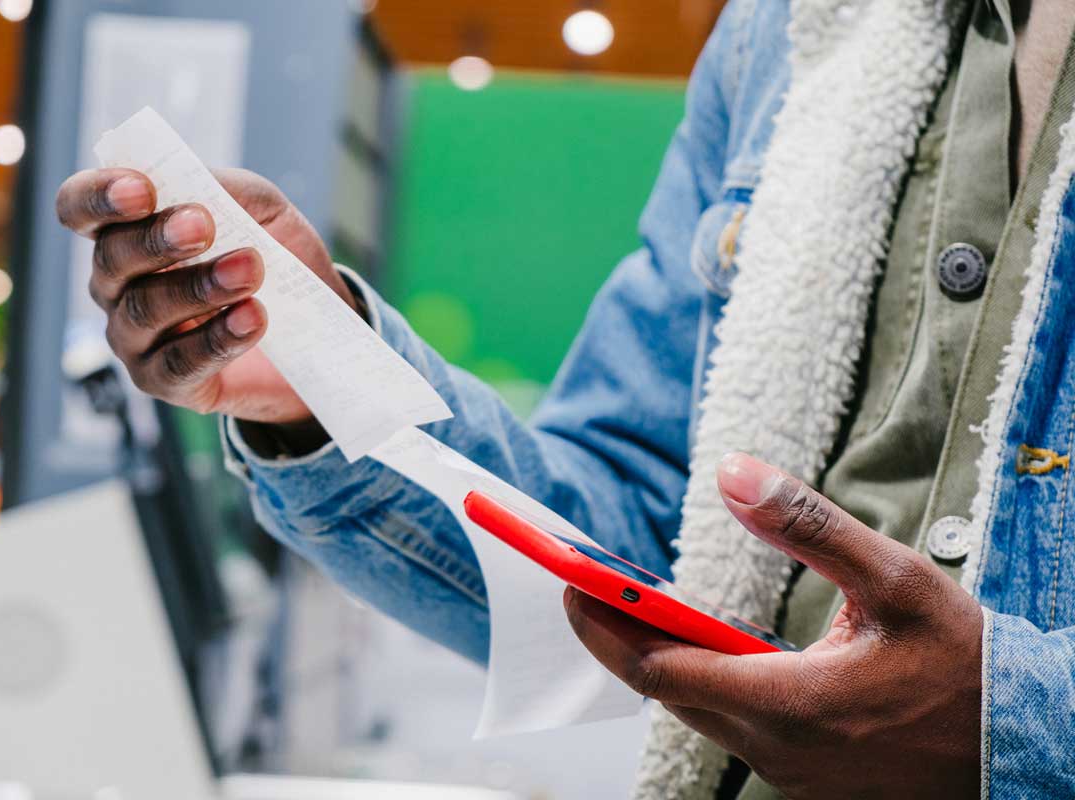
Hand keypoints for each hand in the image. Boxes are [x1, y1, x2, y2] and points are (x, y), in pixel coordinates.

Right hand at [56, 167, 356, 424]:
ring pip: (145, 311)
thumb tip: (194, 183)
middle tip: (203, 226)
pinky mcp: (164, 382)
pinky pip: (179, 363)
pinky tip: (252, 318)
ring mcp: (134, 339)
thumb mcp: (259, 209)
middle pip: (111, 259)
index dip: (98, 196)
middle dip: (156, 240)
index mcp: (125, 231)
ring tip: (249, 271)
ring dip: (199, 288)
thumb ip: (225, 189)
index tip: (142, 189)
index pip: (80, 208)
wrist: (316, 330)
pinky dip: (217, 339)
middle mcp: (116, 285)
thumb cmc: (273, 258)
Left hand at [565, 452, 983, 798]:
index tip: (567, 579)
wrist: (1024, 748)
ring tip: (634, 604)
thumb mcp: (896, 579)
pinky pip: (729, 726)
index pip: (657, 668)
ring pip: (695, 710)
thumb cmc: (967, 667)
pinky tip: (701, 646)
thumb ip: (809, 526)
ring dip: (659, 658)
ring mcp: (788, 771)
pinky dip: (699, 682)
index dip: (603, 622)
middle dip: (618, 634)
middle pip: (664, 690)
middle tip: (587, 584)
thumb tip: (733, 474)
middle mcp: (775, 749)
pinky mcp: (804, 775)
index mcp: (789, 703)